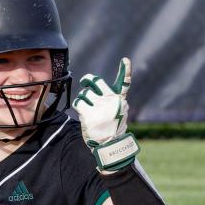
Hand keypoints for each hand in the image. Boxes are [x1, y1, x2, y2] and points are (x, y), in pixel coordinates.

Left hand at [73, 57, 139, 172]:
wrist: (109, 145)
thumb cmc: (111, 128)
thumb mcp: (118, 112)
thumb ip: (111, 100)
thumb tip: (96, 90)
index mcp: (119, 100)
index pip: (125, 83)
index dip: (126, 70)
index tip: (125, 60)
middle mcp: (111, 100)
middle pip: (96, 82)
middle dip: (88, 80)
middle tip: (85, 81)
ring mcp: (100, 106)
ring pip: (85, 93)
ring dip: (83, 99)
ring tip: (87, 108)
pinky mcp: (89, 113)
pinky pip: (78, 102)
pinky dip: (78, 105)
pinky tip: (82, 111)